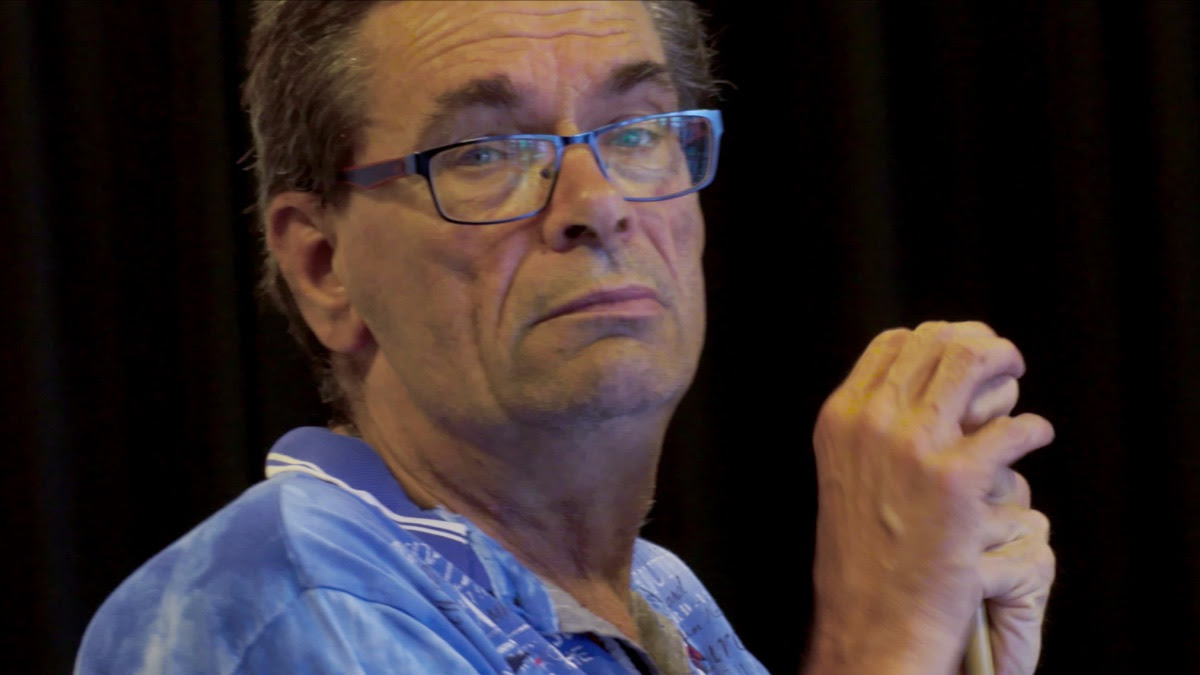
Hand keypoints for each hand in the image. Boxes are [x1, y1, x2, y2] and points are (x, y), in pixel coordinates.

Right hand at [805, 321, 1053, 674]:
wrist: (872, 619)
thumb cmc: (867, 555)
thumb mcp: (847, 474)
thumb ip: (875, 429)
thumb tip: (928, 388)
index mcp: (841, 418)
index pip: (895, 341)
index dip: (939, 339)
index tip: (964, 355)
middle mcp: (872, 422)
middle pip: (938, 342)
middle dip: (979, 345)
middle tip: (1003, 366)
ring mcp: (914, 447)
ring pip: (974, 362)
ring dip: (1006, 367)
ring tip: (1017, 387)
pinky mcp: (958, 480)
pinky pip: (1014, 426)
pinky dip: (1033, 429)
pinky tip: (1034, 438)